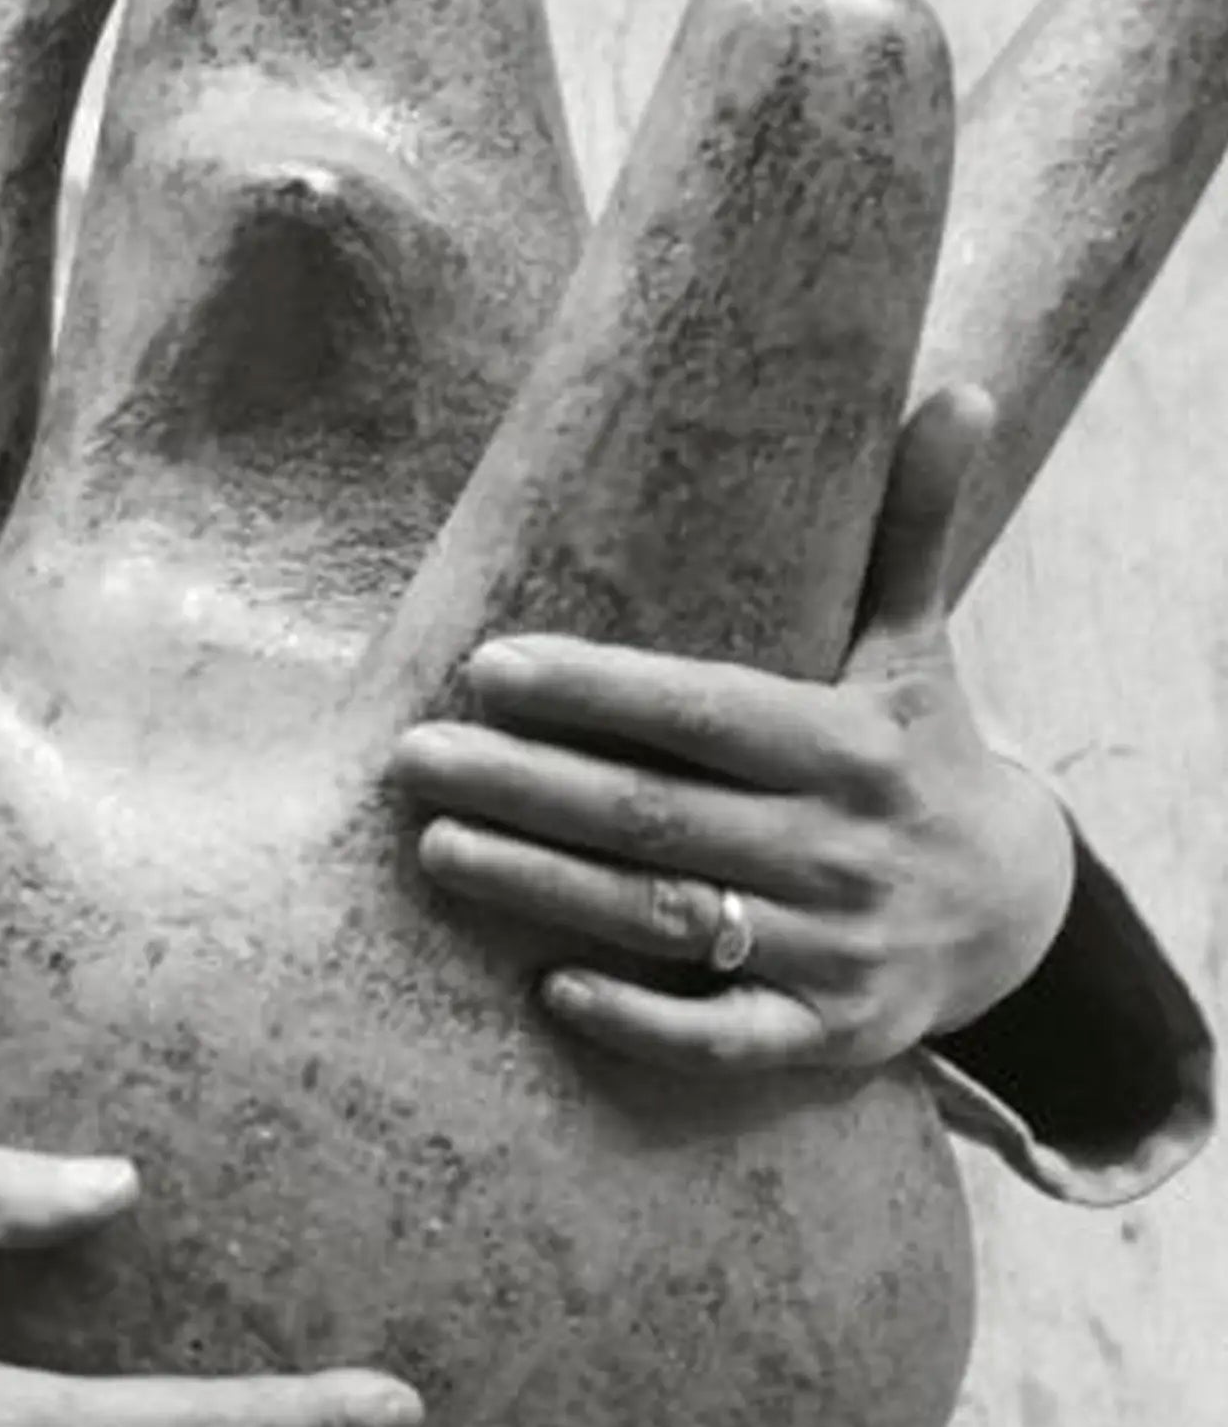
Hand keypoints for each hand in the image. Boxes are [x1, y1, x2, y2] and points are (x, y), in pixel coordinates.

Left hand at [392, 384, 1076, 1076]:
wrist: (1015, 908)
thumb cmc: (920, 750)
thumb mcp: (916, 643)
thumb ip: (912, 524)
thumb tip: (958, 388)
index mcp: (852, 745)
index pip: (702, 712)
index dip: (595, 691)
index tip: (485, 666)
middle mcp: (842, 847)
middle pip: (657, 817)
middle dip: (527, 786)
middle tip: (412, 756)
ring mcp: (836, 950)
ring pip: (668, 921)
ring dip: (544, 889)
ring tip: (436, 849)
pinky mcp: (830, 1035)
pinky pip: (727, 1038)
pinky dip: (643, 1021)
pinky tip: (551, 988)